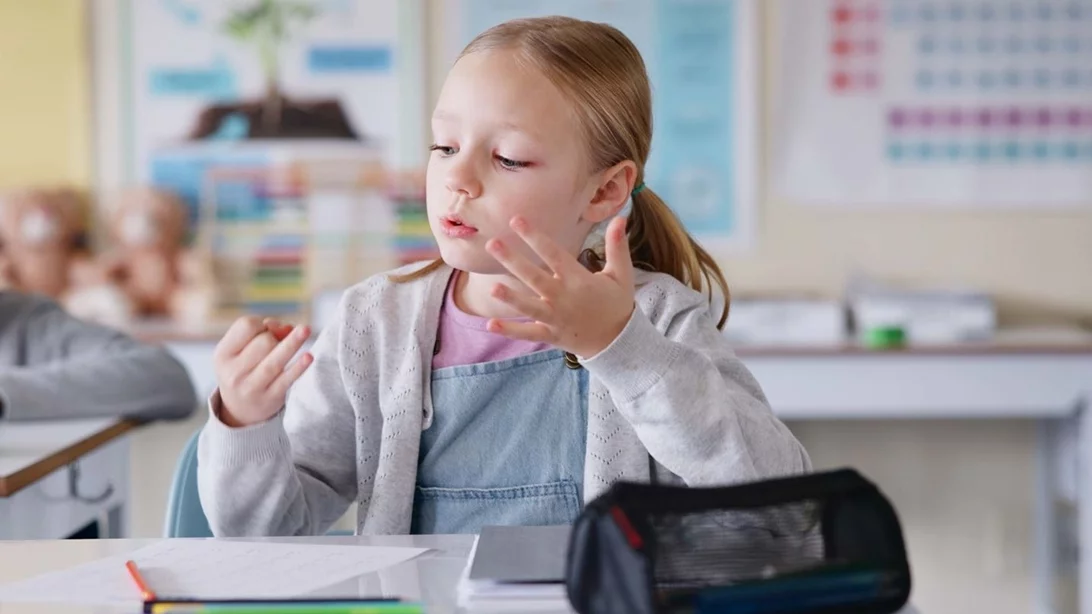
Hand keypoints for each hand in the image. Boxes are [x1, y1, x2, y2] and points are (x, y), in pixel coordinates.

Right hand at [214, 316, 312, 426]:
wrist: (240, 409)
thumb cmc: (244, 369)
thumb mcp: (240, 350)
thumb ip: (261, 333)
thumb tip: (287, 328)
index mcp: (223, 354)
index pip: (246, 326)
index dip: (262, 323)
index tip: (267, 330)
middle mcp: (234, 372)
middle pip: (264, 342)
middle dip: (276, 337)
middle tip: (277, 344)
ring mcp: (251, 387)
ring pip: (275, 359)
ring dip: (292, 343)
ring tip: (306, 330)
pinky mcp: (270, 398)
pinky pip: (287, 379)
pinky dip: (298, 367)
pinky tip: (308, 357)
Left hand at [485, 216, 634, 357]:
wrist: (619, 341)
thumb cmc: (617, 304)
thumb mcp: (622, 274)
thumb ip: (617, 246)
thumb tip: (620, 218)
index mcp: (578, 279)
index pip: (553, 253)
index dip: (534, 237)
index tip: (516, 221)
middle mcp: (564, 297)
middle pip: (534, 277)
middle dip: (513, 260)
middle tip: (492, 244)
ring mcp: (556, 318)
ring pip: (529, 306)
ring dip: (510, 298)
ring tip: (492, 288)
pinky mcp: (552, 335)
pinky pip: (529, 333)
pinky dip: (511, 330)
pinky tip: (490, 325)